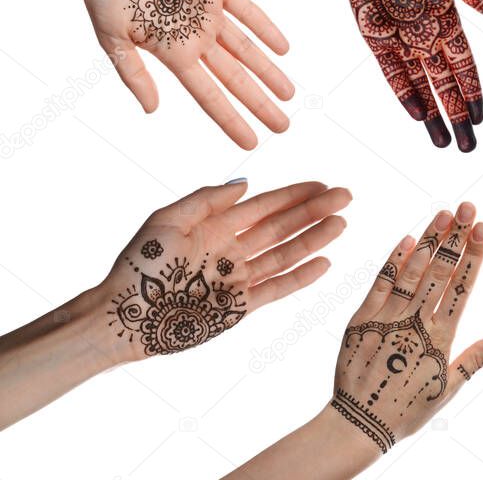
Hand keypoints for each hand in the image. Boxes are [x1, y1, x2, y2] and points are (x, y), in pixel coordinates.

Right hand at [80, 0, 294, 148]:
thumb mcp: (112, 39)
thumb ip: (133, 74)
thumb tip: (151, 110)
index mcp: (174, 54)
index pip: (209, 95)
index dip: (230, 119)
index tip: (251, 142)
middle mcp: (196, 38)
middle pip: (236, 78)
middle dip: (259, 103)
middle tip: (283, 126)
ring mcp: (209, 14)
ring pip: (247, 49)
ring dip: (268, 71)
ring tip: (289, 94)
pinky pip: (247, 10)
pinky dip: (265, 27)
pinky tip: (283, 48)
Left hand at [103, 181, 348, 360]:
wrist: (122, 316)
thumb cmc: (138, 266)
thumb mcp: (167, 220)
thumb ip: (206, 200)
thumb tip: (245, 184)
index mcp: (216, 226)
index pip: (265, 205)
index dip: (294, 194)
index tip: (322, 184)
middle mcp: (232, 249)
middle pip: (283, 226)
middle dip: (314, 211)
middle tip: (344, 196)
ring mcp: (238, 278)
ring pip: (286, 254)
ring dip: (314, 239)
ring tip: (341, 223)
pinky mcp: (240, 307)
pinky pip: (278, 288)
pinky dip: (302, 276)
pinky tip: (324, 262)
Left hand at [328, 203, 482, 458]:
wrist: (358, 423)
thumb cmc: (407, 409)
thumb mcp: (448, 388)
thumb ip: (477, 357)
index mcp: (440, 338)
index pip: (462, 287)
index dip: (473, 254)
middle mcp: (415, 322)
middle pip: (440, 271)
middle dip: (455, 236)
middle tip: (467, 206)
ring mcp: (387, 317)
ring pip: (412, 271)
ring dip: (428, 240)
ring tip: (442, 213)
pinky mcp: (362, 319)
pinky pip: (380, 283)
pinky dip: (393, 261)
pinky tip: (406, 239)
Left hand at [339, 0, 482, 151]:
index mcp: (448, 21)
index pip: (465, 67)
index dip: (473, 93)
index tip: (481, 120)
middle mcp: (426, 37)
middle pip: (445, 85)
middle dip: (456, 117)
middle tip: (467, 148)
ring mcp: (401, 41)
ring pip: (420, 87)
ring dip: (432, 115)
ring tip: (442, 144)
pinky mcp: (376, 40)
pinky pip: (392, 73)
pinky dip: (404, 94)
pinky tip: (417, 116)